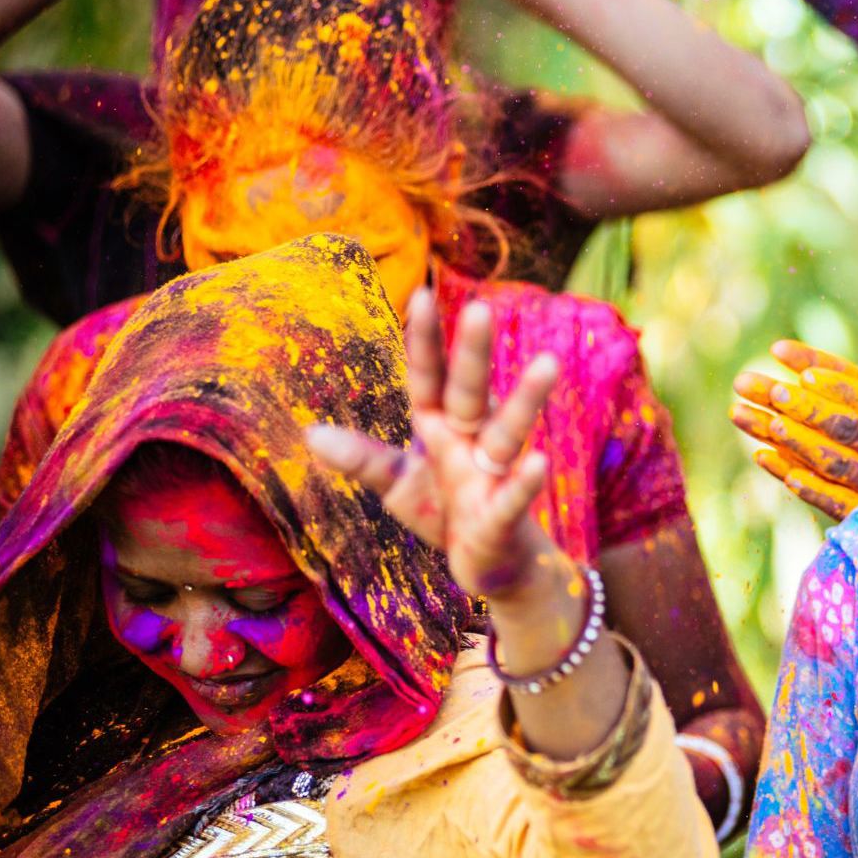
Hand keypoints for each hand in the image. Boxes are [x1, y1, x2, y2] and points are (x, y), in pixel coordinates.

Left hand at [307, 289, 562, 599]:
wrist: (490, 562)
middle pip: (470, 392)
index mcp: (440, 426)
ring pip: (508, 433)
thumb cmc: (445, 510)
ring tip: (548, 364)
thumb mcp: (396, 483)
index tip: (422, 295)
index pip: (430, 377)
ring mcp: (492, 475)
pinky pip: (514, 496)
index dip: (425, 342)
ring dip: (525, 401)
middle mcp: (470, 440)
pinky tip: (539, 463)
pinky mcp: (504, 515)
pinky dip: (525, 481)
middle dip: (474, 354)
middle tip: (480, 309)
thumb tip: (309, 432)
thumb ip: (362, 457)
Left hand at [731, 308, 857, 518]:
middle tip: (757, 385)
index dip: (829, 377)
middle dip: (797, 404)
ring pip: (832, 461)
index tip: (788, 358)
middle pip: (841, 425)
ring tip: (756, 420)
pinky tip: (775, 467)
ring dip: (792, 441)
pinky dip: (806, 487)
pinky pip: (837, 503)